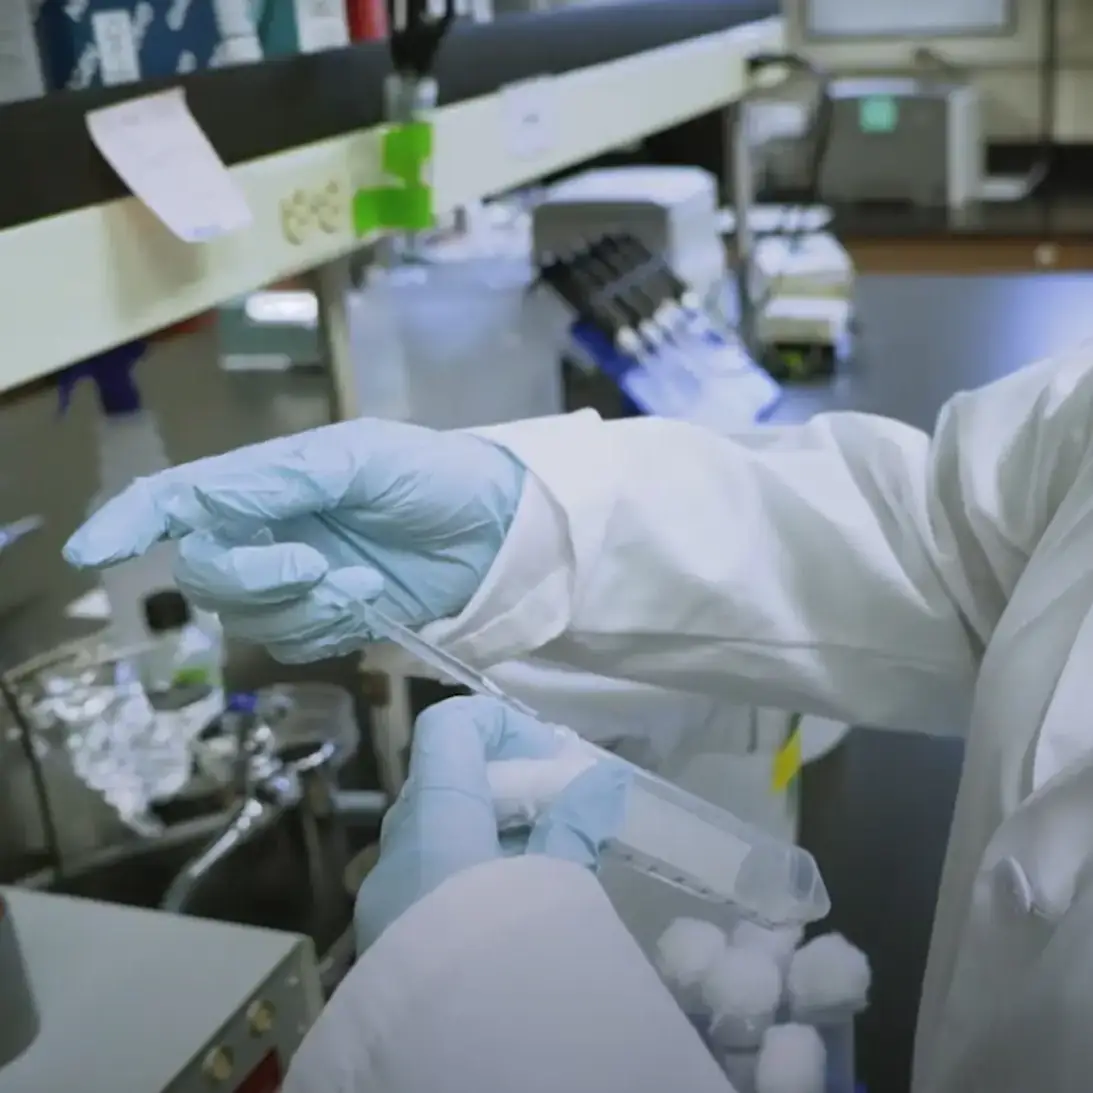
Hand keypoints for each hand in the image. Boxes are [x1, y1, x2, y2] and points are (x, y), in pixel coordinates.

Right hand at [63, 420, 524, 662]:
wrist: (498, 533)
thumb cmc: (435, 476)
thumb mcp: (363, 459)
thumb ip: (282, 480)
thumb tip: (198, 499)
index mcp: (268, 479)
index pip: (180, 500)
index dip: (130, 522)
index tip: (94, 554)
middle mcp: (268, 530)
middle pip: (206, 572)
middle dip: (253, 576)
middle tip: (315, 566)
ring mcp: (294, 580)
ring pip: (245, 617)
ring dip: (301, 606)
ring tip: (360, 582)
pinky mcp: (325, 620)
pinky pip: (290, 643)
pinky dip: (325, 628)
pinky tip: (368, 601)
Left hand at [354, 696, 629, 951]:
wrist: (443, 1068)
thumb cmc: (503, 959)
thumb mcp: (552, 891)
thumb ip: (573, 828)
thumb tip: (603, 781)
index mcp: (432, 821)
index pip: (448, 729)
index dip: (499, 724)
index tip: (552, 756)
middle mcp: (397, 849)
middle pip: (446, 781)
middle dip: (508, 783)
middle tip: (565, 808)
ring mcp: (385, 897)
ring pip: (439, 832)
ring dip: (494, 829)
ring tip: (554, 858)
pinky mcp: (387, 939)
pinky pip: (429, 879)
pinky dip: (473, 871)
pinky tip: (519, 902)